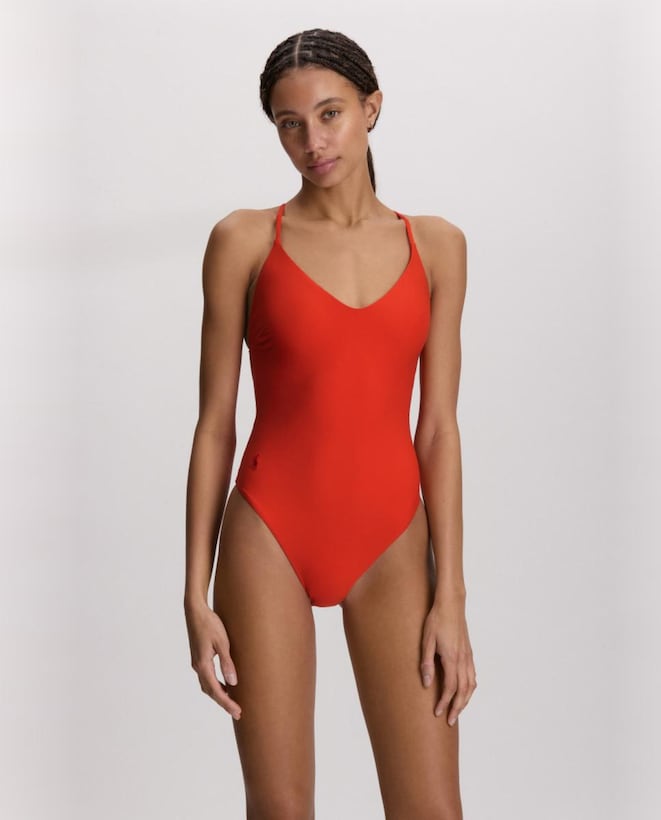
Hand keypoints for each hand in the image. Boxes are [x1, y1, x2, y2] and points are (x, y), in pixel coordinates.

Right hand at [184, 600, 241, 719]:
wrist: (195, 611)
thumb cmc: (210, 623)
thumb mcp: (222, 642)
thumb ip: (227, 662)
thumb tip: (233, 682)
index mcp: (203, 664)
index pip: (215, 690)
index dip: (227, 703)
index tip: (237, 712)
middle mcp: (197, 666)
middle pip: (210, 691)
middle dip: (223, 702)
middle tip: (237, 712)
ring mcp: (196, 662)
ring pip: (207, 685)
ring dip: (218, 694)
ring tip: (233, 701)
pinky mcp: (198, 658)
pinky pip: (206, 677)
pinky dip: (215, 685)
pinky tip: (224, 684)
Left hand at [420, 598, 476, 725]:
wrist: (451, 604)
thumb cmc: (436, 620)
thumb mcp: (426, 640)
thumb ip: (426, 663)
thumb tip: (426, 683)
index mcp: (451, 658)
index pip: (450, 688)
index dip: (444, 702)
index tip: (437, 713)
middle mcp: (463, 659)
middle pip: (463, 691)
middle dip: (457, 708)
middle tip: (450, 721)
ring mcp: (468, 656)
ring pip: (471, 685)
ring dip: (465, 700)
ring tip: (457, 711)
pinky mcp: (469, 652)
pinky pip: (473, 675)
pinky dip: (471, 688)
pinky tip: (466, 692)